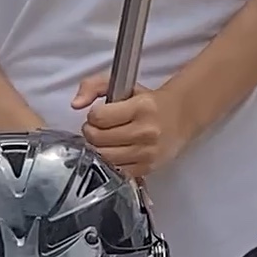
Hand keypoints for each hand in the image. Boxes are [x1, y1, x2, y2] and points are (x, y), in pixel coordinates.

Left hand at [73, 72, 195, 178]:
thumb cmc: (149, 102)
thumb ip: (94, 86)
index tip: (98, 114)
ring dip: (98, 148)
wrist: (180, 117)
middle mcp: (145, 132)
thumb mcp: (124, 85)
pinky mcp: (147, 168)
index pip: (99, 117)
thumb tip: (76, 104)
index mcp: (141, 108)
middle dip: (91, 132)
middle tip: (97, 128)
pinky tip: (114, 151)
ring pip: (104, 157)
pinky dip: (110, 162)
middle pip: (98, 138)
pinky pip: (116, 171)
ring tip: (104, 139)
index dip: (93, 115)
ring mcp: (147, 153)